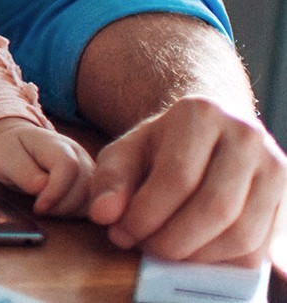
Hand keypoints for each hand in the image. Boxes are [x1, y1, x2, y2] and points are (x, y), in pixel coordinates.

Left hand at [0, 118, 93, 216]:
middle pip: (84, 185)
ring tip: (47, 207)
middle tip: (39, 209)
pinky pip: (91, 203)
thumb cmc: (11, 153)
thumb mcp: (5, 159)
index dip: (56, 191)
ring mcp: (88, 168)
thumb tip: (42, 187)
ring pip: (91, 197)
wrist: (19, 148)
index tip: (39, 207)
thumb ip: (22, 171)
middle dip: (61, 205)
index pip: (68, 166)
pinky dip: (76, 212)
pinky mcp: (91, 183)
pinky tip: (58, 209)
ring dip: (69, 211)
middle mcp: (78, 154)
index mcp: (55, 143)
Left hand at [88, 95, 284, 264]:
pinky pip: (260, 245)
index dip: (145, 215)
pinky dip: (224, 260)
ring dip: (199, 255)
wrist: (211, 135)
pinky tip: (194, 253)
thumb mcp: (126, 152)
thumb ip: (109, 180)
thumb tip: (104, 215)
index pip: (177, 177)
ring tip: (167, 251)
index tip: (121, 232)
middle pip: (214, 207)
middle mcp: (247, 135)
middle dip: (172, 240)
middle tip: (145, 247)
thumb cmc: (162, 146)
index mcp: (202, 113)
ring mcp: (275, 166)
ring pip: (242, 232)